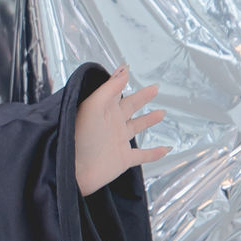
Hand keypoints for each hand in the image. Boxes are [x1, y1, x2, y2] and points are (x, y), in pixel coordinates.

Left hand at [74, 65, 168, 194]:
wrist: (74, 171)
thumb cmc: (79, 137)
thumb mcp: (93, 106)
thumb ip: (109, 88)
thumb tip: (125, 70)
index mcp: (103, 110)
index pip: (114, 91)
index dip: (120, 80)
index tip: (126, 70)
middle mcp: (111, 123)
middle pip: (130, 106)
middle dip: (142, 97)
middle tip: (154, 89)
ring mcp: (117, 141)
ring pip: (137, 127)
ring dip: (149, 120)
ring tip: (162, 113)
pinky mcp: (122, 159)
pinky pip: (143, 155)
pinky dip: (155, 153)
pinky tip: (165, 149)